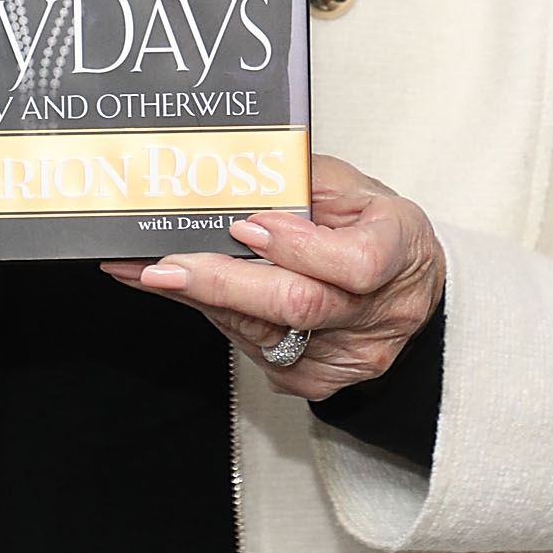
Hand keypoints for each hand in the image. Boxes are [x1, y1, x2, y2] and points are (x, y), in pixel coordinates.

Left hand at [101, 155, 443, 400]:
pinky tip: (186, 292)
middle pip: (299, 306)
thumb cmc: (373, 227)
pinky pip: (255, 350)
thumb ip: (301, 178)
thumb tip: (235, 172)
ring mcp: (349, 355)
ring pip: (265, 333)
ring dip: (201, 299)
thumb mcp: (352, 186)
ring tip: (147, 272)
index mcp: (400, 253)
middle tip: (164, 265)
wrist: (405, 287)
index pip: (354, 264)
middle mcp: (380, 314)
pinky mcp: (317, 379)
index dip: (299, 248)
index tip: (247, 226)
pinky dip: (217, 317)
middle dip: (223, 283)